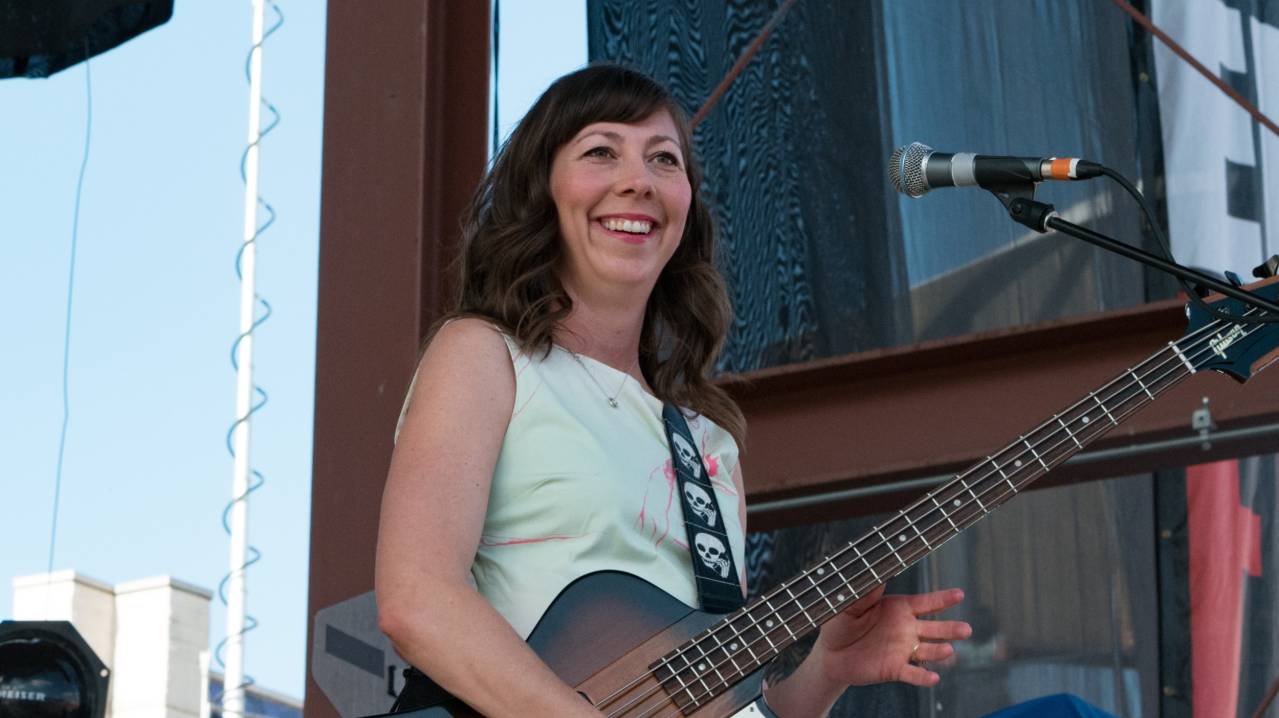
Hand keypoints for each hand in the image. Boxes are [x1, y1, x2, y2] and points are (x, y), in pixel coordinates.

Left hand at [813, 585, 969, 687]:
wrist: (831, 653)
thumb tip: (878, 573)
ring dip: (939, 651)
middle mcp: (907, 629)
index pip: (926, 603)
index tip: (959, 594)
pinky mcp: (895, 668)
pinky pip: (913, 673)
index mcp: (899, 609)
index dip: (943, 599)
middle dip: (951, 629)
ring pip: (928, 650)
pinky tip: (933, 678)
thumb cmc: (841, 623)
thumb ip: (865, 593)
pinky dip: (924, 677)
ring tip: (948, 650)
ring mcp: (903, 649)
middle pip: (935, 628)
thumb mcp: (850, 605)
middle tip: (966, 630)